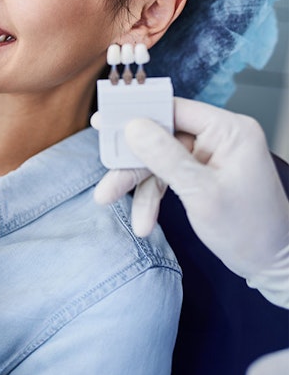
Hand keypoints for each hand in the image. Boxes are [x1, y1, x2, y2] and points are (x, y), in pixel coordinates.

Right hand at [94, 98, 288, 306]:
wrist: (270, 264)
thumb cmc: (248, 230)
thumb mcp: (201, 193)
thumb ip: (165, 157)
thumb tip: (133, 126)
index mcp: (229, 130)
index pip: (174, 109)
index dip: (136, 115)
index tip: (104, 122)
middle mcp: (219, 138)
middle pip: (160, 137)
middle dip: (132, 163)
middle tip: (105, 179)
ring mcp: (210, 157)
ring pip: (159, 160)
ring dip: (138, 186)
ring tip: (113, 204)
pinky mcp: (202, 176)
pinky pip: (167, 177)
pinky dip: (152, 197)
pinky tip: (143, 221)